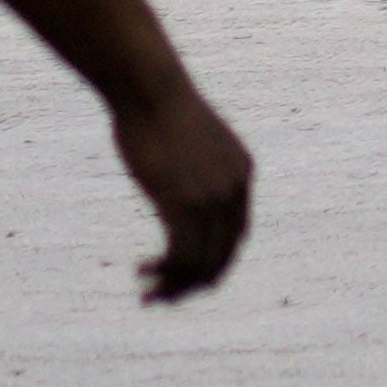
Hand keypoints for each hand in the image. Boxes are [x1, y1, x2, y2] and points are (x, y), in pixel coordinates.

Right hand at [112, 80, 257, 302]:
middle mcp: (234, 190)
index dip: (212, 260)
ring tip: (149, 294)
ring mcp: (211, 198)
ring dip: (176, 286)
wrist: (150, 89)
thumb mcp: (188, 141)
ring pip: (202, 262)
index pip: (235, 235)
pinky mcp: (183, 202)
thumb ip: (193, 167)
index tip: (183, 272)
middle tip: (163, 296)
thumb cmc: (158, 110)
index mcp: (242, 175)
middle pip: (223, 255)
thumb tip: (177, 182)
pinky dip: (167, 273)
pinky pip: (183, 254)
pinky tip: (144, 272)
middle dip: (195, 283)